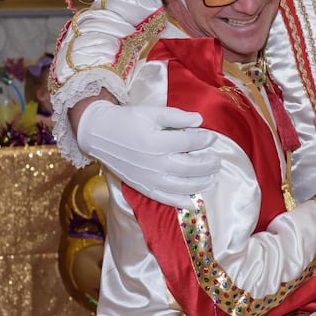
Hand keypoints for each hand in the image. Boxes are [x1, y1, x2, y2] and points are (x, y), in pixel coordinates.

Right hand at [75, 100, 219, 205]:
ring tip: (213, 178)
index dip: (205, 140)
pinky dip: (179, 202)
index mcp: (158, 142)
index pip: (190, 143)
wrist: (99, 134)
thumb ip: (176, 116)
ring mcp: (149, 178)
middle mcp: (155, 163)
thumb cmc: (127, 120)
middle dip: (208, 164)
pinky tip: (193, 202)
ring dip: (201, 183)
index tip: (212, 137)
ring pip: (182, 186)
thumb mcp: (151, 112)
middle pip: (191, 167)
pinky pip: (164, 198)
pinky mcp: (142, 186)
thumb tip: (199, 120)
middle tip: (217, 161)